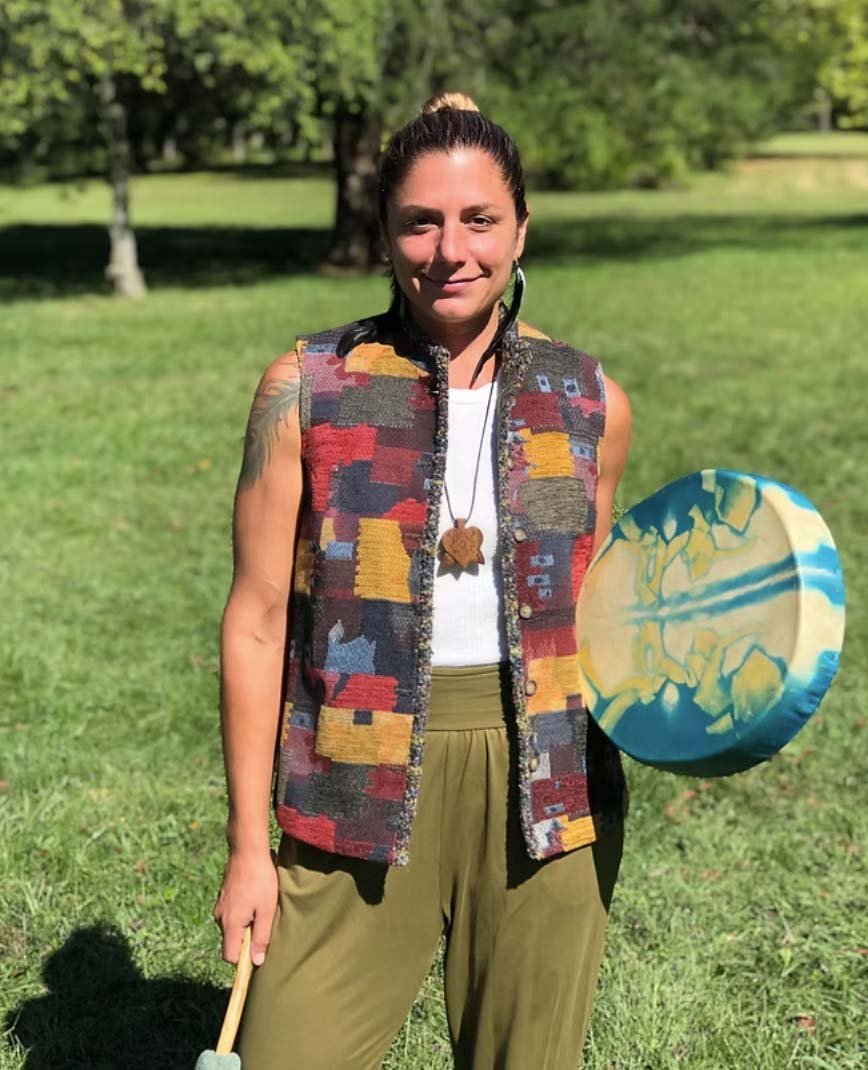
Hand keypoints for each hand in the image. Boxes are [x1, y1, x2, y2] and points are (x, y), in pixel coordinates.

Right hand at [213, 848, 277, 965]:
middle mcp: (220, 917)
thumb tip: (256, 962)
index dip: (244, 959)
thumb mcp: (267, 910)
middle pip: (231, 942)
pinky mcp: (223, 897)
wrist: (247, 849)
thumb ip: (261, 937)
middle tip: (264, 919)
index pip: (230, 957)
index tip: (259, 950)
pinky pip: (232, 914)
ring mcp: (220, 906)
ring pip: (233, 927)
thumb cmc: (260, 879)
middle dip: (248, 938)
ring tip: (261, 905)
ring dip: (247, 923)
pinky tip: (255, 896)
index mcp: (230, 924)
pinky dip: (243, 912)